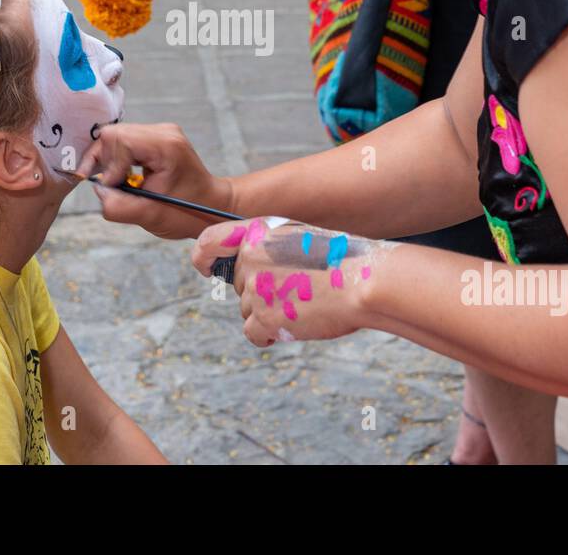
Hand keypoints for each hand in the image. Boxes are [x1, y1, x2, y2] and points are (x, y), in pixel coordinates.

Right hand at [76, 122, 234, 240]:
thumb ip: (118, 205)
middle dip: (103, 161)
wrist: (210, 206)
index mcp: (166, 146)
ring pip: (115, 136)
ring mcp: (160, 132)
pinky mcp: (155, 138)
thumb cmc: (188, 212)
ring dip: (108, 161)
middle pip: (113, 134)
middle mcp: (163, 132)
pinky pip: (123, 141)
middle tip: (108, 185)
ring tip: (115, 183)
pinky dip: (116, 159)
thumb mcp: (150, 216)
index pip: (119, 140)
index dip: (108, 165)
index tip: (112, 188)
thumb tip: (98, 190)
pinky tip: (121, 176)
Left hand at [193, 217, 396, 346]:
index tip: (205, 267)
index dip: (203, 257)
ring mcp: (255, 288)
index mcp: (259, 232)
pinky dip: (269, 334)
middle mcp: (251, 257)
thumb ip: (270, 248)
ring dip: (268, 314)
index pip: (210, 241)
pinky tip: (293, 327)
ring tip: (303, 305)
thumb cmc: (341, 260)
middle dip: (260, 292)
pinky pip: (252, 332)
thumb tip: (248, 271)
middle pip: (239, 284)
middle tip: (296, 291)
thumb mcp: (300, 237)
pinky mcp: (263, 317)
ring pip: (247, 309)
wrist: (364, 282)